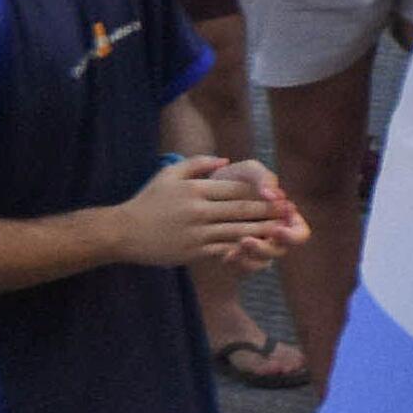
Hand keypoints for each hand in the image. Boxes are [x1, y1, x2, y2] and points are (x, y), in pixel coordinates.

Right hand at [115, 155, 291, 271]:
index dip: (260, 192)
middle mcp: (197, 210)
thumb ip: (198, 163)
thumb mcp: (169, 174)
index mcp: (194, 189)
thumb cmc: (148, 201)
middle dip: (268, 211)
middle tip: (289, 211)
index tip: (278, 193)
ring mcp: (196, 232)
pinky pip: (225, 248)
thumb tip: (226, 160)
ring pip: (238, 231)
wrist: (123, 232)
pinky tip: (259, 247)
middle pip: (242, 210)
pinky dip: (244, 248)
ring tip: (282, 230)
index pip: (236, 189)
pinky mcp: (194, 251)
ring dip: (263, 231)